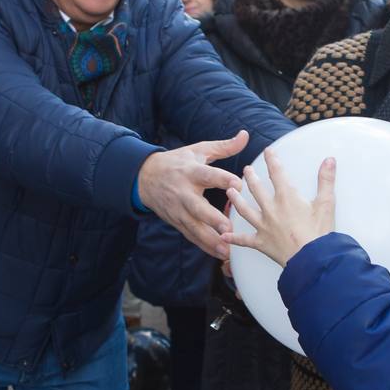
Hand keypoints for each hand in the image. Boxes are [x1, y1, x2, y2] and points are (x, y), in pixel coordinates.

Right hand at [138, 131, 248, 258]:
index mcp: (191, 171)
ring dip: (210, 239)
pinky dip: (205, 246)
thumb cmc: (178, 162)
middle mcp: (184, 192)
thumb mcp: (198, 151)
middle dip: (211, 218)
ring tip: (228, 249)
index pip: (208, 175)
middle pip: (197, 207)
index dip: (223, 179)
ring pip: (194, 227)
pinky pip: (192, 236)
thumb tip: (245, 135)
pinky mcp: (177, 222)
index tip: (239, 184)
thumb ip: (224, 147)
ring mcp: (179, 210)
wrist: (145, 178)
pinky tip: (221, 254)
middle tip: (228, 227)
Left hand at [227, 150, 335, 267]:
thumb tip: (329, 160)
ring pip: (245, 210)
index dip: (272, 160)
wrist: (311, 259)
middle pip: (257, 189)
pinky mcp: (261, 243)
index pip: (277, 173)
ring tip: (230, 192)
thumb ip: (326, 180)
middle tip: (246, 170)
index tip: (268, 152)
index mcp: (286, 198)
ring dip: (237, 200)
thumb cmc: (319, 233)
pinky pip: (244, 240)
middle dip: (251, 177)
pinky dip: (233, 238)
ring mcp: (264, 226)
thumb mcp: (326, 203)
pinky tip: (224, 235)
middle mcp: (271, 209)